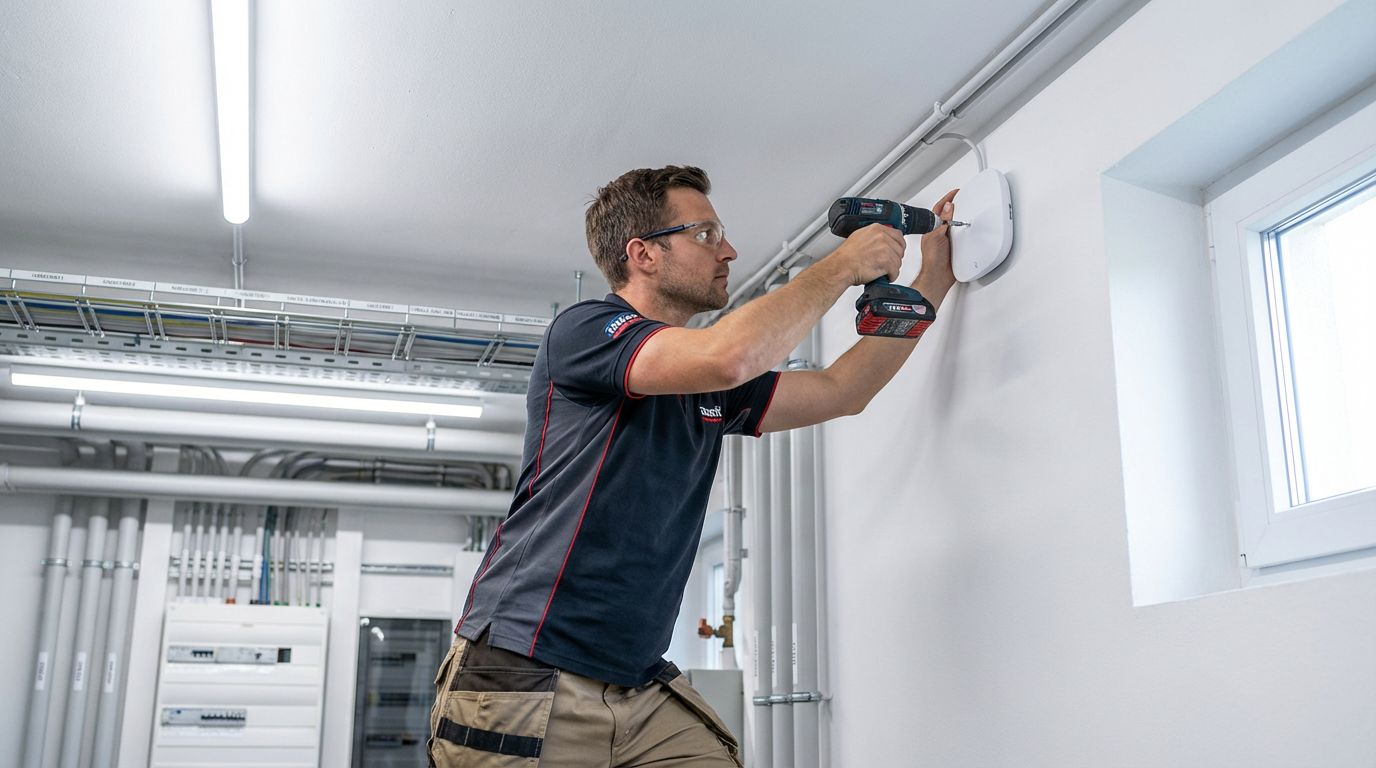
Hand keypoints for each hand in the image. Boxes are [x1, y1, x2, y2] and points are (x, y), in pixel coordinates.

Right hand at [825, 222, 906, 286]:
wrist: (841, 267)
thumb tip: (880, 240)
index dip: (898, 245)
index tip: (895, 251)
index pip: (898, 235)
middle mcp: (882, 236)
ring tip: (882, 271)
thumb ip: (873, 236)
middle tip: (888, 264)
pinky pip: (895, 271)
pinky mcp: (887, 260)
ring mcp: (885, 248)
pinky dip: (891, 276)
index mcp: (876, 229)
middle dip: (895, 258)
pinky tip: (883, 276)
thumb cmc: (846, 257)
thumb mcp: (859, 237)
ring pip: (898, 261)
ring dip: (892, 268)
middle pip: (900, 248)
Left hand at [915, 189, 957, 304]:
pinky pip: (960, 235)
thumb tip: (947, 207)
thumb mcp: (937, 236)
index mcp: (932, 228)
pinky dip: (964, 230)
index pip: (940, 209)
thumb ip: (943, 221)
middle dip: (953, 206)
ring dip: (959, 217)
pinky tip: (967, 229)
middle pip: (946, 215)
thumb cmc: (933, 259)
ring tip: (965, 209)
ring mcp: (946, 240)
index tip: (955, 193)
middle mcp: (938, 233)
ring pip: (953, 224)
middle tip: (960, 198)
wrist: (938, 276)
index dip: (947, 199)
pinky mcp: (953, 247)